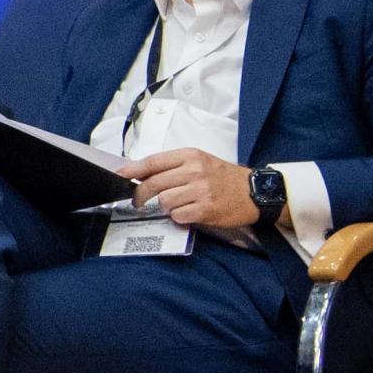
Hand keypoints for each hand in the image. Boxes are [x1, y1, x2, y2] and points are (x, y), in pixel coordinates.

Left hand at [122, 147, 258, 229]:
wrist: (254, 192)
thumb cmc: (224, 177)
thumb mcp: (199, 161)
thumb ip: (173, 166)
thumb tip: (142, 174)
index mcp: (190, 155)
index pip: (153, 161)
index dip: (131, 170)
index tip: (119, 175)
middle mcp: (194, 170)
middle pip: (153, 183)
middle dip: (140, 195)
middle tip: (138, 202)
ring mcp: (200, 190)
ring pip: (164, 201)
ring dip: (165, 207)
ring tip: (177, 205)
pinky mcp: (206, 209)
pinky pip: (178, 215)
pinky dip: (178, 217)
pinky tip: (188, 213)